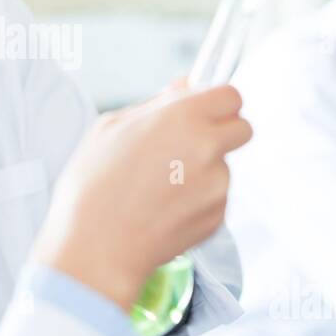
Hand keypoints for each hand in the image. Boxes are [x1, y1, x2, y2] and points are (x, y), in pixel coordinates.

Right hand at [32, 83, 251, 311]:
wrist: (95, 248)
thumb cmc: (93, 185)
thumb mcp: (111, 127)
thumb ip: (155, 104)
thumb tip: (184, 87)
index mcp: (183, 116)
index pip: (231, 96)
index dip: (216, 102)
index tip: (203, 111)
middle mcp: (208, 148)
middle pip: (242, 129)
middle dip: (221, 133)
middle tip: (188, 146)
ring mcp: (217, 185)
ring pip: (225, 166)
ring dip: (205, 171)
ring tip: (160, 187)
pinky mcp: (218, 217)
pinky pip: (217, 199)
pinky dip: (198, 201)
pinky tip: (164, 209)